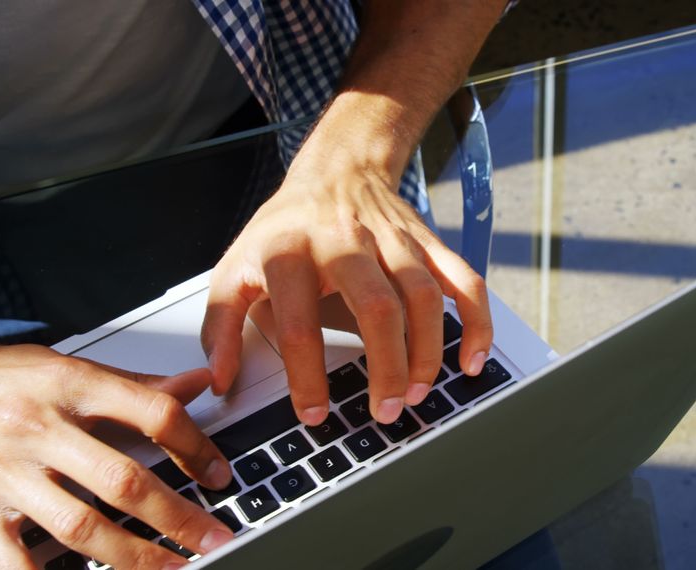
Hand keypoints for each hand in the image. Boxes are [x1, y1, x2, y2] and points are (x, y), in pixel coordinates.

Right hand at [0, 329, 235, 569]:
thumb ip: (132, 385)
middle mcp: (39, 428)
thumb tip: (196, 385)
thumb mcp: (61, 367)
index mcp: (68, 385)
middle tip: (214, 538)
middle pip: (123, 480)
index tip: (219, 474)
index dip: (195, 446)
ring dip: (133, 556)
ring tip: (170, 569)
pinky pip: (16, 560)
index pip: (151, 413)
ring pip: (80, 526)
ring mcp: (4, 474)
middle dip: (178, 517)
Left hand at [202, 141, 492, 425]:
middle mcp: (346, 244)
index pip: (299, 322)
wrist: (337, 169)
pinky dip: (476, 322)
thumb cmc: (285, 229)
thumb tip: (219, 379)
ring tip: (416, 393)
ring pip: (424, 297)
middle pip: (378, 307)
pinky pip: (464, 281)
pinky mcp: (429, 244)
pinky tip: (471, 360)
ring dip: (427, 352)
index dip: (307, 375)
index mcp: (291, 253)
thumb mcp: (234, 268)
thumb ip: (219, 325)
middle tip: (384, 411)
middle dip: (386, 367)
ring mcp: (394, 242)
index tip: (314, 414)